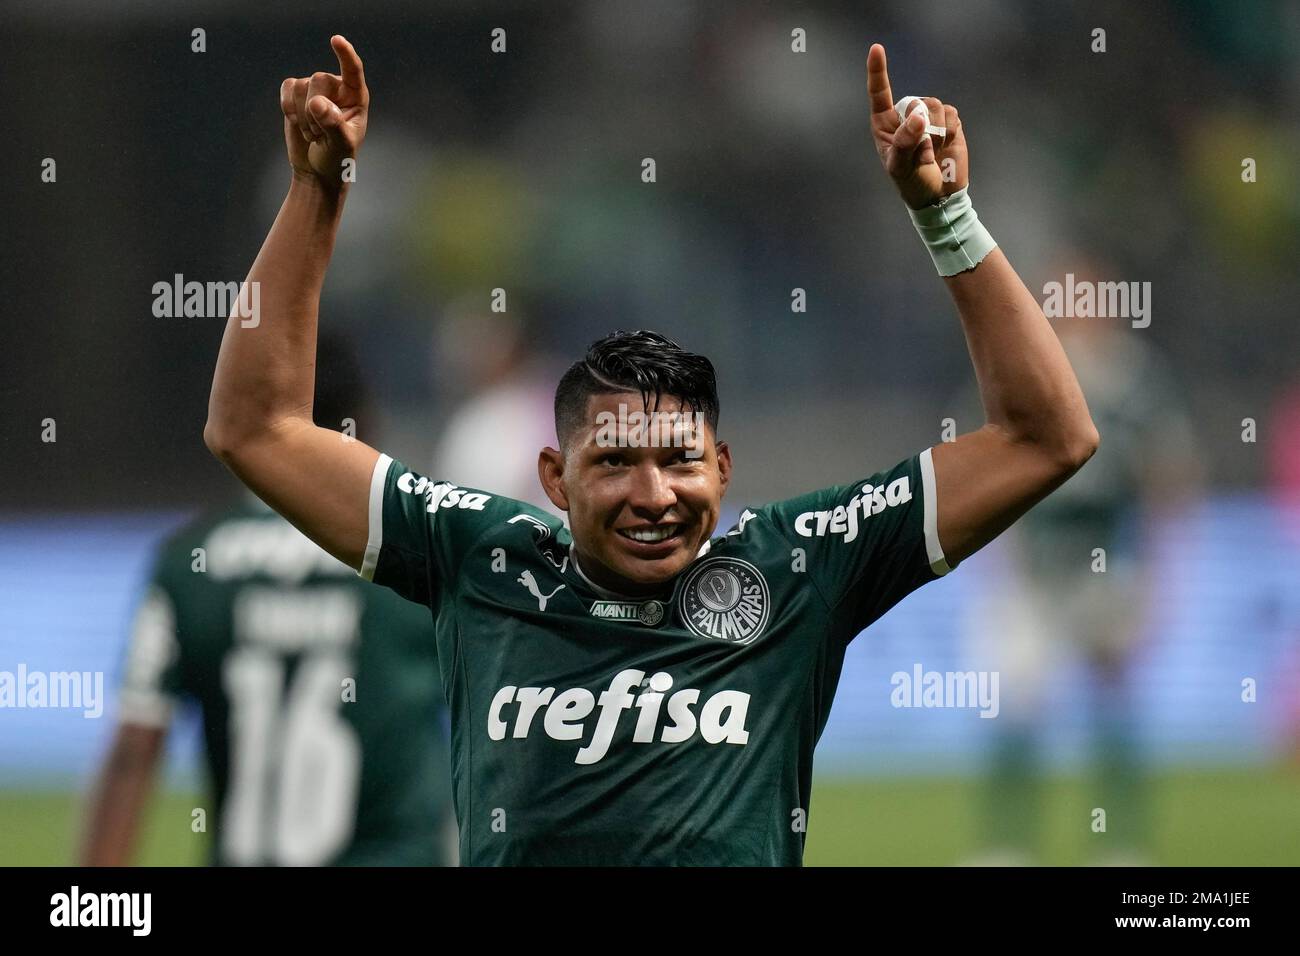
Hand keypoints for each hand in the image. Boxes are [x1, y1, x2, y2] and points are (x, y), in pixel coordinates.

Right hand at [279, 35, 368, 188]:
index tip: (336, 40)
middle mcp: (337, 88)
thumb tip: (317, 102)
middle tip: (321, 135)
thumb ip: (333, 124)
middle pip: (318, 80)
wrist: (316, 169)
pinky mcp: (296, 94)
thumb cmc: (337, 158)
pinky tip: (299, 124)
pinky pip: (287, 89)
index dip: (345, 54)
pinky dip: (289, 109)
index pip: (353, 70)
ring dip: (303, 116)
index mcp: (356, 97)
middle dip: (314, 110)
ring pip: (300, 86)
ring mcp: (315, 89)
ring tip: (314, 134)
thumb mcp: (341, 146)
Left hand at [867, 43, 967, 209]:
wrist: (938, 196)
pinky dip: (950, 133)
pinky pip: (951, 115)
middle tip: (921, 154)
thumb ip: (906, 142)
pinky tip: (944, 148)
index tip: (876, 48)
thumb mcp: (901, 168)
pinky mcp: (948, 122)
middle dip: (922, 127)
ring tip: (931, 153)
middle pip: (916, 102)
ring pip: (935, 107)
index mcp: (885, 125)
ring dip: (936, 133)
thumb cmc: (911, 183)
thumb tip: (918, 117)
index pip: (879, 94)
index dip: (878, 71)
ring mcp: (928, 117)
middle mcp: (906, 116)